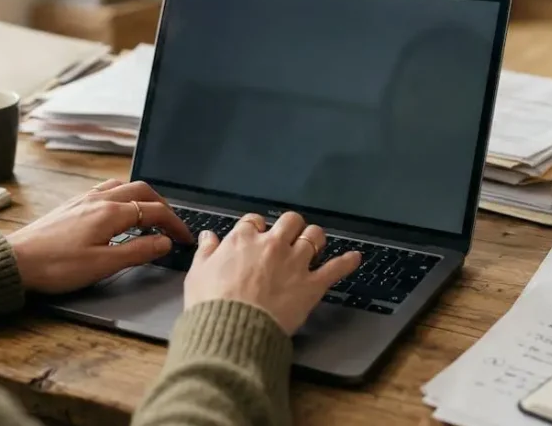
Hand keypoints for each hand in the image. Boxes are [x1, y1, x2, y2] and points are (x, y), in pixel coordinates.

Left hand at [7, 179, 194, 293]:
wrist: (16, 261)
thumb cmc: (56, 266)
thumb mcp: (103, 265)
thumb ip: (138, 252)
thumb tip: (164, 242)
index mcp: (111, 212)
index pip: (154, 211)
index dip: (175, 224)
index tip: (185, 238)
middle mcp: (99, 199)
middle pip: (142, 191)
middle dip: (162, 206)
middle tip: (172, 225)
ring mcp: (83, 199)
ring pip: (123, 187)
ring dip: (142, 198)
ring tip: (150, 216)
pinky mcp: (71, 205)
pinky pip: (105, 190)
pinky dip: (123, 197)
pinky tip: (118, 212)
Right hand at [184, 212, 361, 333]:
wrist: (232, 330)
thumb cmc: (212, 305)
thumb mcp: (197, 274)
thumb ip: (206, 252)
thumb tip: (208, 238)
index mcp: (243, 240)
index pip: (254, 221)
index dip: (256, 228)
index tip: (256, 235)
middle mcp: (272, 245)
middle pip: (290, 221)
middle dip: (290, 226)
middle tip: (289, 236)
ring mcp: (294, 263)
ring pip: (314, 237)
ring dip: (315, 238)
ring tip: (314, 243)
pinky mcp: (311, 285)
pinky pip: (335, 268)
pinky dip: (347, 262)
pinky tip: (354, 257)